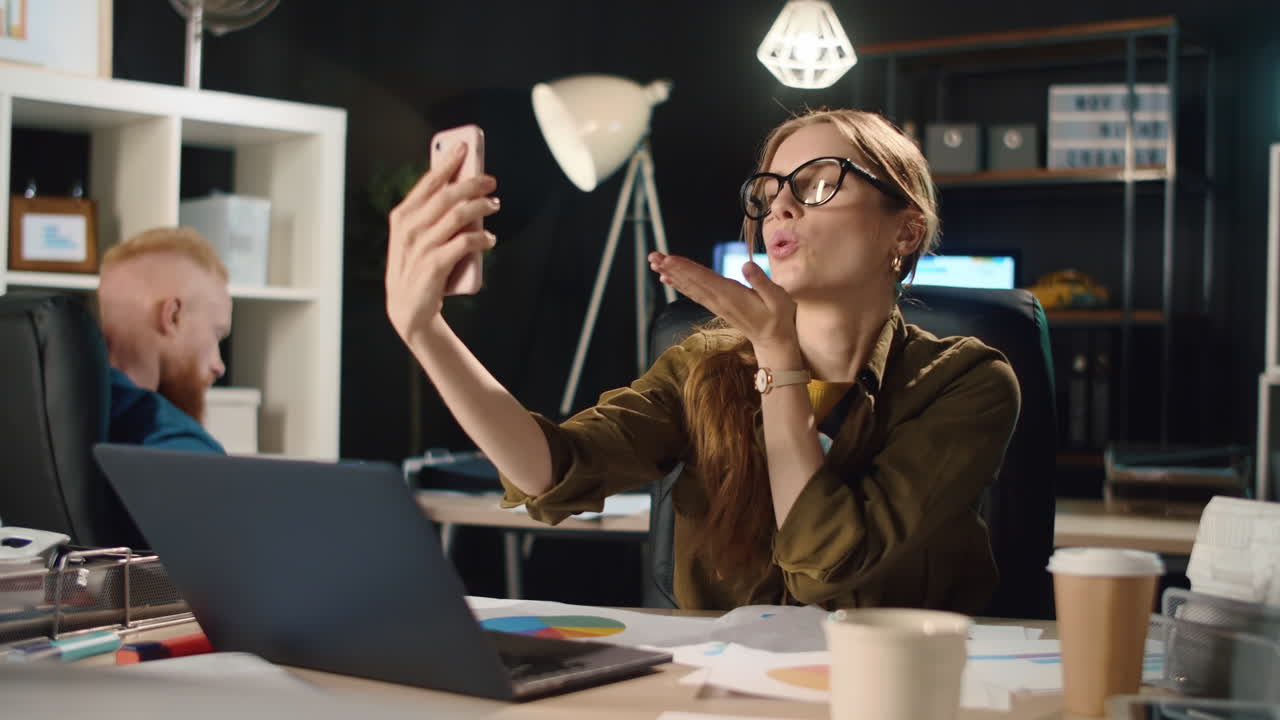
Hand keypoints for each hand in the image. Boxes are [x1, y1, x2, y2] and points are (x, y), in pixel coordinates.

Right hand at [385, 143, 499, 345]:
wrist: (408, 310)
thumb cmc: (418, 267)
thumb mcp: (417, 237)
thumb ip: (433, 214)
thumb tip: (463, 188)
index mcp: (403, 216)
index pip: (428, 182)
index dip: (447, 162)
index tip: (464, 147)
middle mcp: (409, 228)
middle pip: (447, 195)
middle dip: (472, 183)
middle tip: (491, 181)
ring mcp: (421, 247)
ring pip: (458, 216)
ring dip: (481, 207)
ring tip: (494, 205)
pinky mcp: (434, 266)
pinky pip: (464, 243)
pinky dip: (481, 238)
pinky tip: (490, 238)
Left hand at [648, 252, 800, 362]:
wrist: (773, 341)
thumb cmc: (778, 317)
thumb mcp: (777, 298)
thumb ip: (761, 282)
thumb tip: (746, 265)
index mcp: (731, 295)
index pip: (704, 278)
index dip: (686, 268)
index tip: (669, 259)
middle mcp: (719, 299)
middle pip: (691, 281)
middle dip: (671, 268)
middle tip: (652, 256)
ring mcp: (716, 303)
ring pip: (689, 286)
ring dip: (672, 274)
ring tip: (655, 263)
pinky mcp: (716, 305)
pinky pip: (694, 293)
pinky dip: (680, 284)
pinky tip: (668, 278)